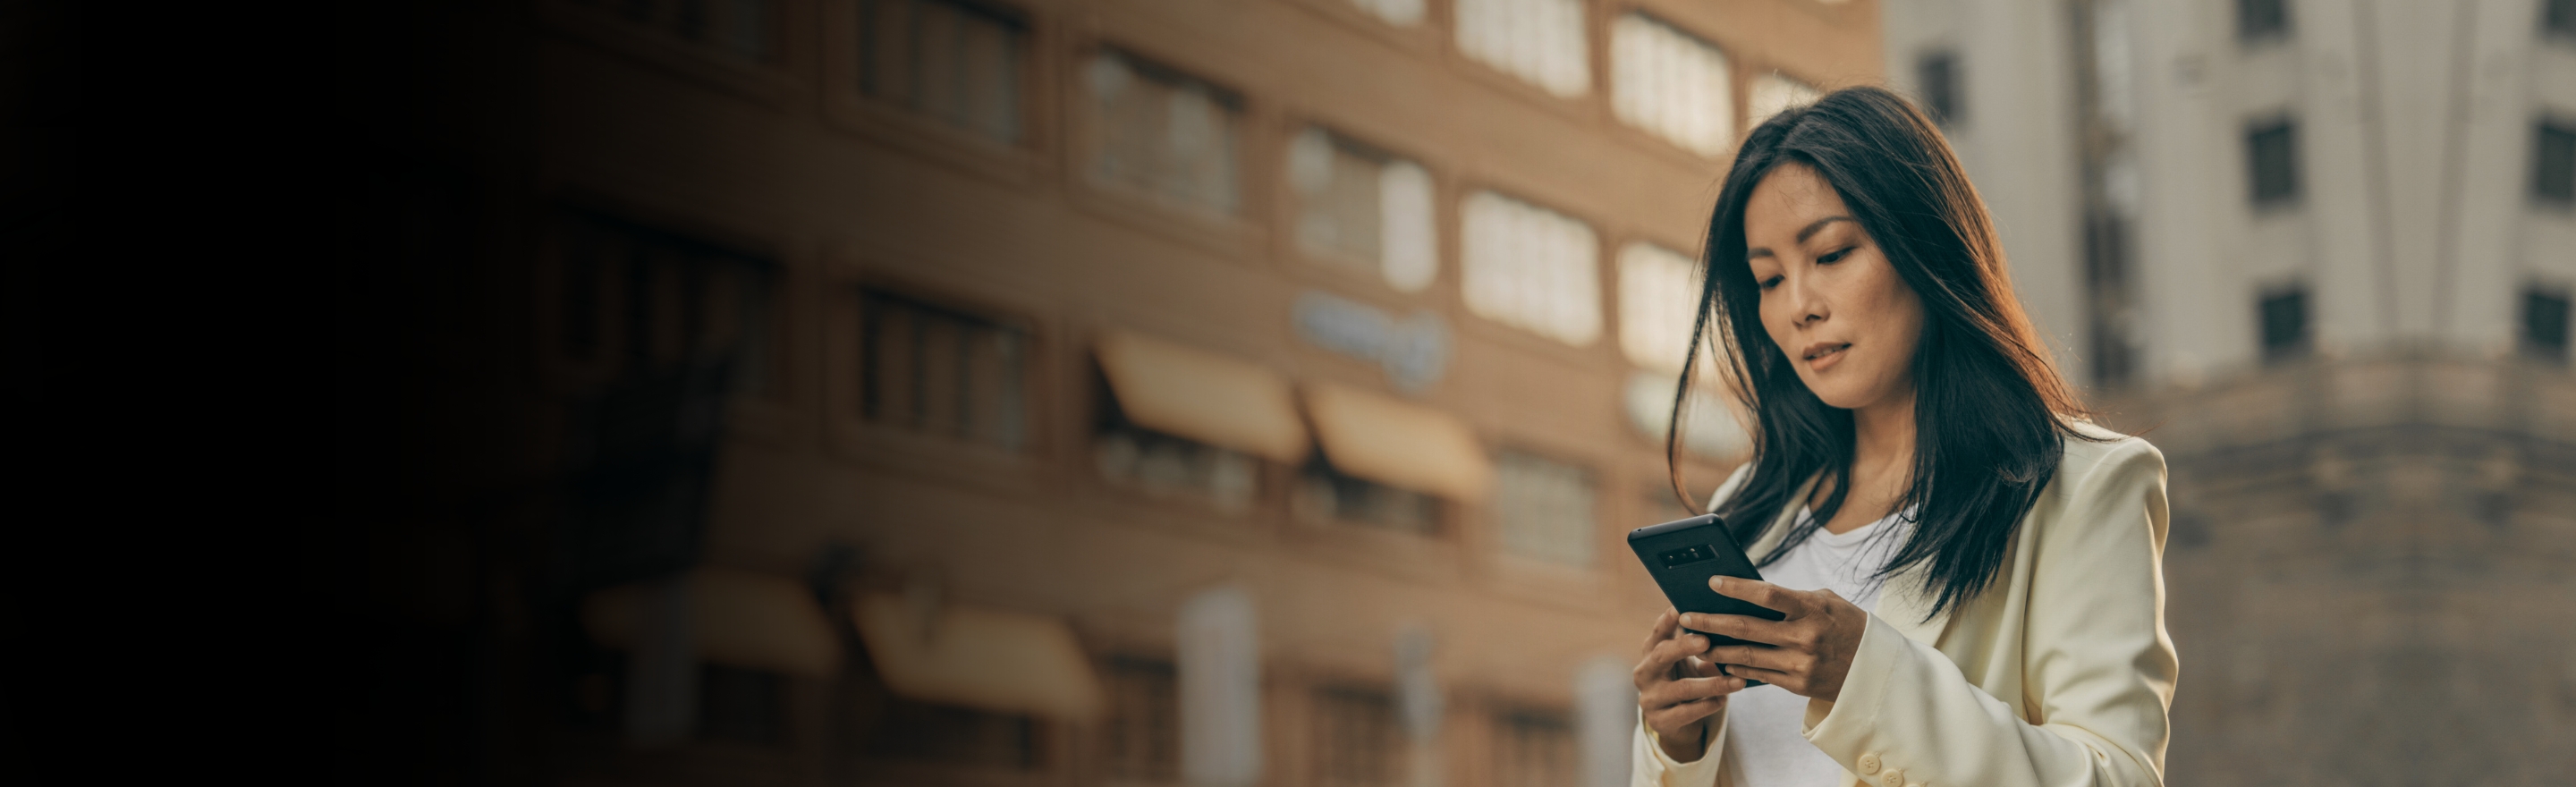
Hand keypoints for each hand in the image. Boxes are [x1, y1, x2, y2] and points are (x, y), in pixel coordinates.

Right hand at [1631, 607, 1749, 761]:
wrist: (1675, 723)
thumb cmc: (1684, 680)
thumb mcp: (1686, 660)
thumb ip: (1695, 642)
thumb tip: (1722, 623)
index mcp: (1650, 652)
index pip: (1658, 631)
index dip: (1667, 620)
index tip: (1681, 608)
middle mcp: (1645, 673)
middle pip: (1662, 655)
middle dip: (1684, 646)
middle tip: (1706, 640)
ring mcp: (1650, 698)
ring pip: (1682, 688)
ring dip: (1713, 684)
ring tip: (1738, 681)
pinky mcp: (1659, 721)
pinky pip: (1687, 712)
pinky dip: (1709, 705)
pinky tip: (1724, 700)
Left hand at [1684, 576, 1867, 701]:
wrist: (1875, 669)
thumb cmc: (1845, 625)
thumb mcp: (1826, 602)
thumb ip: (1791, 598)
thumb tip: (1748, 593)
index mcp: (1813, 610)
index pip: (1767, 595)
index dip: (1737, 588)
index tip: (1712, 582)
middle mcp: (1805, 638)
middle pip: (1747, 627)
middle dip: (1710, 621)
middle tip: (1685, 616)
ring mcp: (1801, 664)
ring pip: (1747, 656)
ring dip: (1716, 649)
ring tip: (1694, 641)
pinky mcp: (1798, 685)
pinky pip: (1759, 675)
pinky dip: (1736, 668)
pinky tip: (1720, 661)